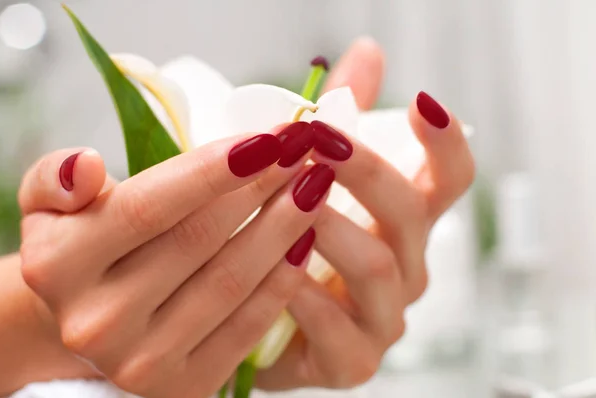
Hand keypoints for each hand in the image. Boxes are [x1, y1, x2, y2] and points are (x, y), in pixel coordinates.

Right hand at [19, 130, 331, 396]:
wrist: (88, 320)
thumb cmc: (83, 248)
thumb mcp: (51, 207)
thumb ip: (56, 178)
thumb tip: (85, 165)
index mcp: (58, 265)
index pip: (149, 207)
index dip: (214, 170)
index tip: (270, 138)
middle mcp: (96, 321)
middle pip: (200, 241)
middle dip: (263, 188)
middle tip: (305, 151)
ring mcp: (141, 362)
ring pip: (231, 283)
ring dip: (285, 229)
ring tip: (316, 186)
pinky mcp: (184, 386)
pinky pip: (247, 327)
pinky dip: (283, 281)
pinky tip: (306, 240)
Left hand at [257, 38, 474, 389]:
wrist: (255, 321)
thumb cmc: (292, 244)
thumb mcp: (313, 177)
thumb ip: (342, 117)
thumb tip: (367, 54)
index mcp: (404, 223)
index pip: (449, 180)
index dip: (444, 142)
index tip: (421, 103)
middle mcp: (406, 267)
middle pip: (410, 213)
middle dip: (366, 172)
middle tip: (319, 140)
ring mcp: (384, 318)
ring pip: (379, 268)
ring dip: (334, 229)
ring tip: (291, 201)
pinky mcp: (353, 362)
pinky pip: (339, 330)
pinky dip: (306, 297)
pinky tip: (278, 272)